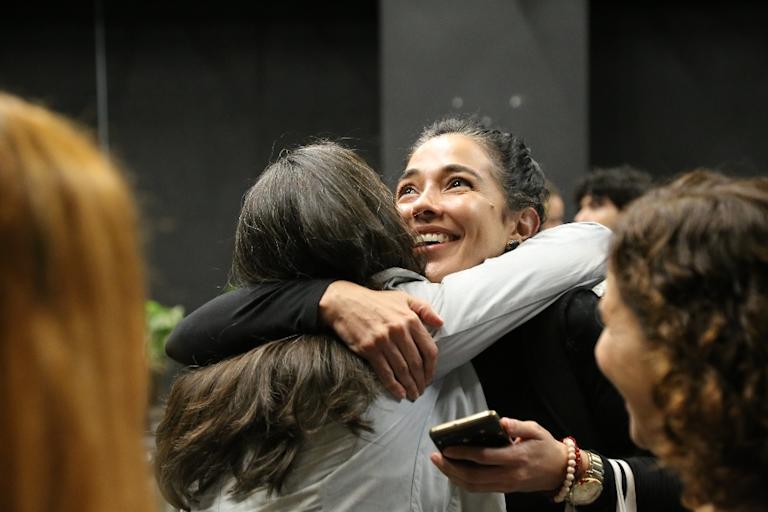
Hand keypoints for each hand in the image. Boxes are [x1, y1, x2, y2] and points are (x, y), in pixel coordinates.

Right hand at [319, 281, 442, 400]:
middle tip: (421, 391)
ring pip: (402, 370)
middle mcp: (399, 331)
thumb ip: (424, 309)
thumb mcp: (403, 298)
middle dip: (421, 380)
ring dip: (409, 386)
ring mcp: (383, 341)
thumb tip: (441, 323)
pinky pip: (385, 372)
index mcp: (410, 319)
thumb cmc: (376, 301)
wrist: (345, 302)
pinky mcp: (369, 349)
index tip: (430, 377)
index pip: (429, 349)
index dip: (432, 367)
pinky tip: (399, 394)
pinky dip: (393, 385)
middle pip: (416, 363)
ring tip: (413, 395)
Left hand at [429, 418, 567, 492]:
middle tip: (435, 456)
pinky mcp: (505, 489)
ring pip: (475, 486)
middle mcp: (510, 475)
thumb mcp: (536, 430)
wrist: (561, 471)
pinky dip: (463, 481)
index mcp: (517, 457)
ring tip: (439, 463)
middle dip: (452, 468)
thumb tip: (500, 421)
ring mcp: (507, 485)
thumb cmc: (546, 446)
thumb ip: (518, 425)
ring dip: (454, 476)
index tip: (447, 447)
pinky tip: (453, 471)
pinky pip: (480, 488)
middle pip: (475, 476)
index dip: (465, 453)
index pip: (485, 457)